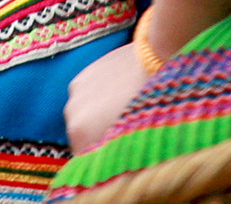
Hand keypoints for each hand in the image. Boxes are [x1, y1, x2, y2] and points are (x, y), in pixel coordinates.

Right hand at [65, 40, 148, 154]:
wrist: (159, 56)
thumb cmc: (153, 105)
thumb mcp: (137, 142)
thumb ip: (117, 159)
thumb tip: (115, 173)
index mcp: (80, 133)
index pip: (84, 162)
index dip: (102, 163)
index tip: (120, 159)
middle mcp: (71, 113)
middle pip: (82, 138)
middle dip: (100, 139)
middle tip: (127, 132)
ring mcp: (76, 90)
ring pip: (85, 116)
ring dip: (98, 118)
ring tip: (126, 109)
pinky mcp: (84, 73)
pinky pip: (88, 97)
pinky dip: (100, 99)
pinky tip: (122, 93)